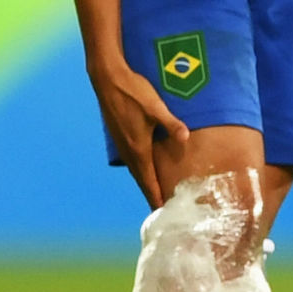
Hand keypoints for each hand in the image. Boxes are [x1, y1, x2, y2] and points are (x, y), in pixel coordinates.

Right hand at [90, 58, 189, 207]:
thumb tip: (185, 138)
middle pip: (141, 179)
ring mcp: (121, 143)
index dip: (155, 197)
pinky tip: (144, 165)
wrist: (107, 78)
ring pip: (135, 169)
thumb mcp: (156, 107)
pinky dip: (138, 169)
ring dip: (144, 181)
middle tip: (161, 209)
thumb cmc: (132, 92)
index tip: (161, 213)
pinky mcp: (118, 135)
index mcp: (138, 148)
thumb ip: (171, 124)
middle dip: (151, 194)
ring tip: (154, 191)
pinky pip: (130, 159)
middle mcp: (128, 150)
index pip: (148, 181)